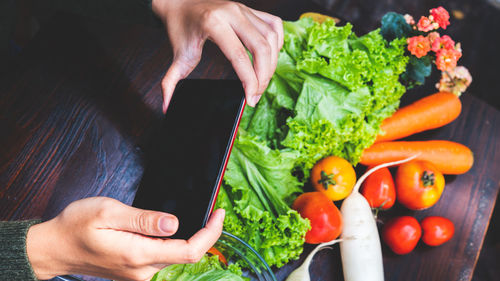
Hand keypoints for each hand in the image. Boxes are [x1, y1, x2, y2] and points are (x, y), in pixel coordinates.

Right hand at [26, 197, 224, 280]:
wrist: (54, 248)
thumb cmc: (76, 227)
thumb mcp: (109, 212)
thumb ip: (144, 220)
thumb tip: (174, 223)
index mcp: (138, 254)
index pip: (189, 251)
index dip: (210, 234)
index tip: (218, 214)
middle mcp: (142, 271)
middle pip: (188, 258)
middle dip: (207, 236)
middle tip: (214, 213)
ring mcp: (139, 275)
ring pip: (178, 262)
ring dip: (195, 243)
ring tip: (204, 221)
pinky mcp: (135, 273)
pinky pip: (165, 263)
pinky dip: (179, 248)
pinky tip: (180, 233)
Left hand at [152, 0, 283, 111]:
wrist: (179, 2)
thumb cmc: (180, 28)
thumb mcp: (177, 55)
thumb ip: (171, 82)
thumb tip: (166, 106)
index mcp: (213, 23)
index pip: (239, 56)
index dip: (249, 81)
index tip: (251, 99)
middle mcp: (232, 13)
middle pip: (261, 48)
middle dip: (264, 76)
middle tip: (257, 93)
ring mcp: (244, 10)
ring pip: (271, 37)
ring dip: (272, 62)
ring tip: (263, 80)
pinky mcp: (250, 10)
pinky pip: (274, 25)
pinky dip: (277, 42)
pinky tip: (270, 57)